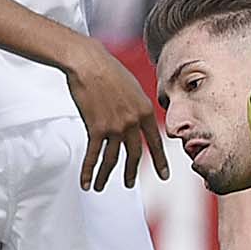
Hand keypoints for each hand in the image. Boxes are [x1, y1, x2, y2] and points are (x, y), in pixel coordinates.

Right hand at [63, 37, 169, 189]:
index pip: (155, 143)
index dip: (160, 161)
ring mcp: (115, 127)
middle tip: (130, 184)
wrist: (88, 63)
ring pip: (112, 159)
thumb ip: (138, 106)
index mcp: (145, 111)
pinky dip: (88, 171)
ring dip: (106, 176)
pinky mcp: (95, 128)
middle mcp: (133, 122)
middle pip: (135, 155)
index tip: (164, 175)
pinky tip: (86, 182)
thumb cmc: (109, 71)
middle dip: (132, 172)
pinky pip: (93, 155)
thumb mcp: (134, 88)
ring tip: (101, 186)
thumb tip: (139, 118)